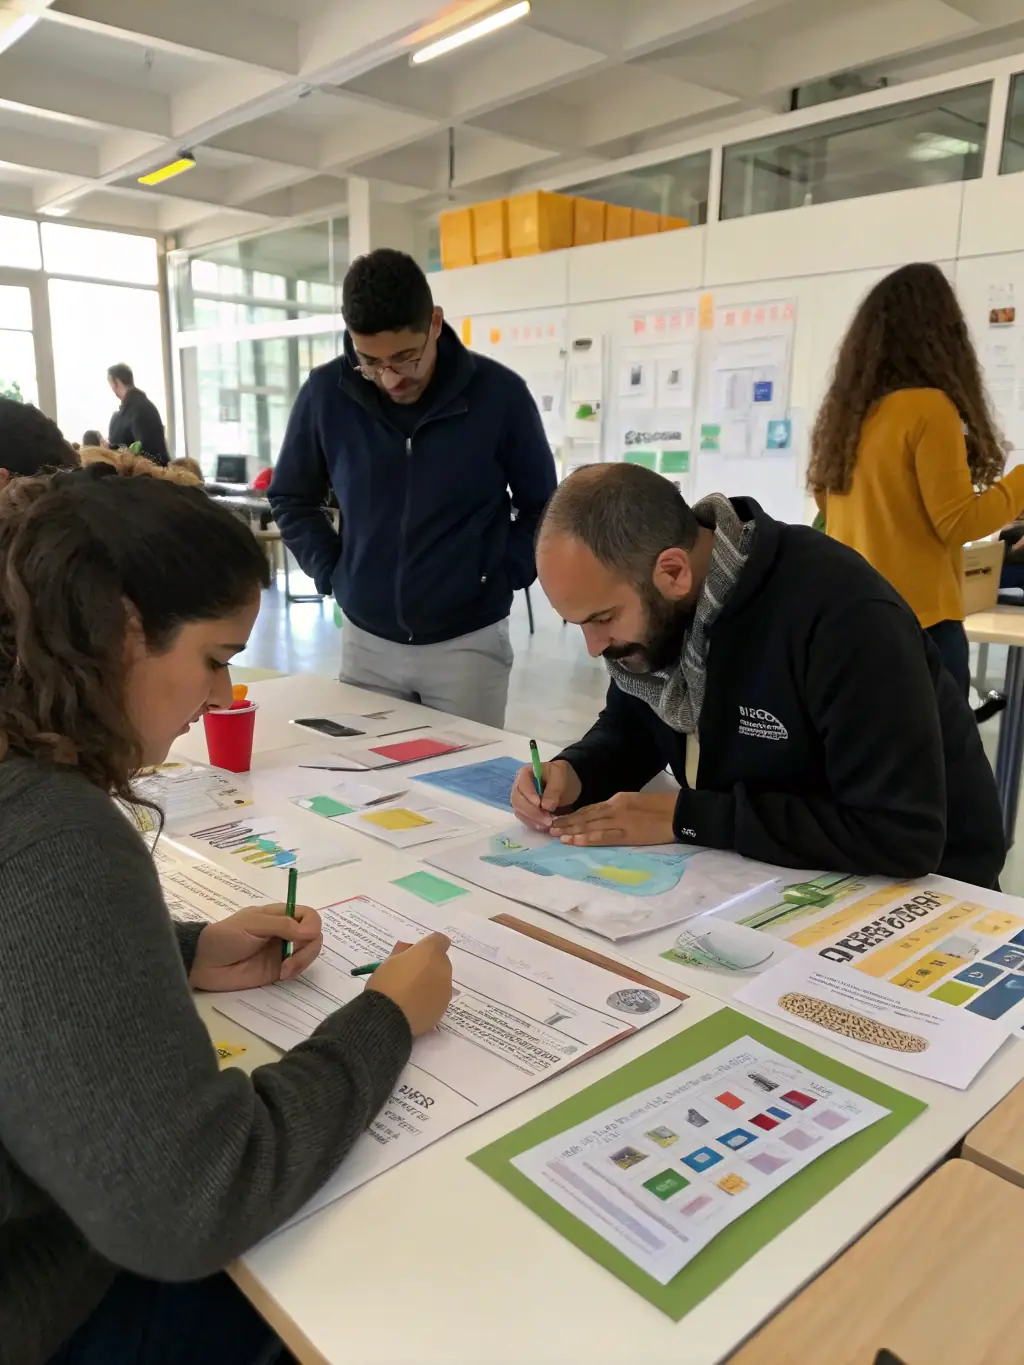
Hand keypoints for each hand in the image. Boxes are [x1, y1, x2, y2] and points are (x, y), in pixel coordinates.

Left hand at [189, 904, 322, 990]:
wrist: (204, 963)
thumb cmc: (225, 937)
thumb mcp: (253, 923)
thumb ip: (282, 925)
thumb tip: (313, 931)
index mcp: (279, 915)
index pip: (309, 916)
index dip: (312, 925)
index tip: (303, 937)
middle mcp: (285, 932)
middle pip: (314, 936)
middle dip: (308, 948)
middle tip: (291, 959)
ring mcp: (282, 952)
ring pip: (309, 953)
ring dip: (303, 961)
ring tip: (284, 970)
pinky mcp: (278, 971)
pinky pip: (298, 970)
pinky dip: (297, 972)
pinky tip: (282, 975)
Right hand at [367, 932, 452, 1035]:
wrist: (388, 1017)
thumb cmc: (386, 984)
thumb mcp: (388, 962)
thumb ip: (402, 952)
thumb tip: (408, 950)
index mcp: (430, 952)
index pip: (439, 940)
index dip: (428, 947)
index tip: (415, 954)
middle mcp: (443, 969)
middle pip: (441, 962)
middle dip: (429, 966)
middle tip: (409, 976)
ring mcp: (445, 990)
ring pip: (441, 981)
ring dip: (430, 984)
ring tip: (410, 995)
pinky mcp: (443, 1009)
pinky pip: (438, 999)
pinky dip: (429, 1000)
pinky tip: (414, 1007)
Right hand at [510, 759, 581, 830]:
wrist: (565, 785)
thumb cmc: (561, 777)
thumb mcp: (561, 777)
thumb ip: (554, 789)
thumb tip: (546, 806)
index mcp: (526, 773)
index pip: (522, 784)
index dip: (528, 795)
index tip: (539, 804)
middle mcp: (519, 786)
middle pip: (517, 800)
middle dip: (532, 811)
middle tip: (547, 819)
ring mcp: (520, 798)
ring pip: (519, 811)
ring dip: (532, 819)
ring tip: (548, 824)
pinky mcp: (523, 809)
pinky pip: (523, 818)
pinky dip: (532, 823)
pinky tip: (543, 826)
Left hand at [549, 792, 677, 846]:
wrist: (678, 812)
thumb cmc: (662, 808)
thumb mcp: (636, 802)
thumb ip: (620, 808)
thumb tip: (606, 815)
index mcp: (618, 799)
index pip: (590, 808)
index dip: (574, 815)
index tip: (560, 819)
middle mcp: (614, 807)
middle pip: (585, 816)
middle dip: (567, 822)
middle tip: (549, 827)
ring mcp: (619, 820)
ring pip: (589, 825)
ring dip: (571, 831)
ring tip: (555, 835)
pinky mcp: (626, 833)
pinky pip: (602, 836)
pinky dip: (586, 839)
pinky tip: (573, 841)